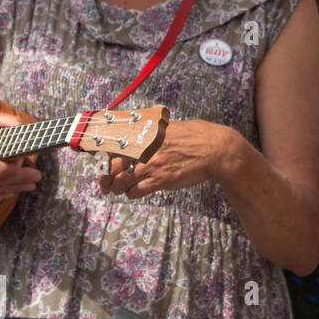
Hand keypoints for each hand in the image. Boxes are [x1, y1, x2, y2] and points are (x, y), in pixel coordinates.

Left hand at [99, 119, 231, 198]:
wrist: (217, 150)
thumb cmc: (199, 135)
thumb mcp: (172, 125)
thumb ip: (154, 129)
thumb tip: (141, 127)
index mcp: (146, 133)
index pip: (113, 144)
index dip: (103, 157)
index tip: (101, 164)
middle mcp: (145, 147)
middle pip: (112, 166)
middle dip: (106, 178)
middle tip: (107, 184)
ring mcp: (152, 164)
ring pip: (121, 181)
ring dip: (118, 188)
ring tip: (121, 190)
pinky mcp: (161, 179)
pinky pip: (136, 191)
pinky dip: (132, 194)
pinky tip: (136, 192)